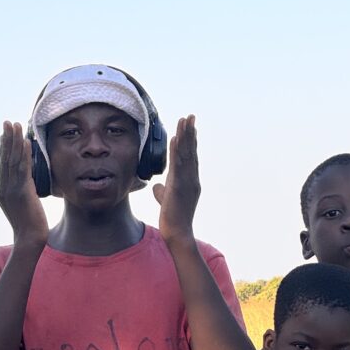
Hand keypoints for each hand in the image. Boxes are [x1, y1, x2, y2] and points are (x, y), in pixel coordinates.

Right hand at [0, 121, 48, 246]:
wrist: (29, 240)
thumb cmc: (30, 228)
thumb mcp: (24, 208)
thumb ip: (24, 195)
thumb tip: (29, 186)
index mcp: (3, 192)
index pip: (3, 166)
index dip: (4, 149)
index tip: (5, 135)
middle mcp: (5, 189)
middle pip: (5, 159)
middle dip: (7, 139)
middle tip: (7, 122)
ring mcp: (12, 190)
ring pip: (12, 161)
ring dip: (14, 141)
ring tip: (15, 125)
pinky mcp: (22, 192)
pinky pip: (23, 169)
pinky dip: (23, 154)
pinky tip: (25, 142)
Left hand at [152, 115, 199, 246]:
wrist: (178, 233)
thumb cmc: (173, 219)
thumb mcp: (166, 200)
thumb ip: (163, 191)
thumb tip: (157, 186)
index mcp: (190, 182)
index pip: (191, 157)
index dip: (191, 142)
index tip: (190, 127)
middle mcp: (191, 180)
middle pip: (191, 151)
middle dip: (190, 133)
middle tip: (190, 116)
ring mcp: (187, 182)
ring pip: (186, 154)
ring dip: (185, 136)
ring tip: (184, 120)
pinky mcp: (179, 186)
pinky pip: (177, 164)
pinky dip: (176, 150)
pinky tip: (175, 138)